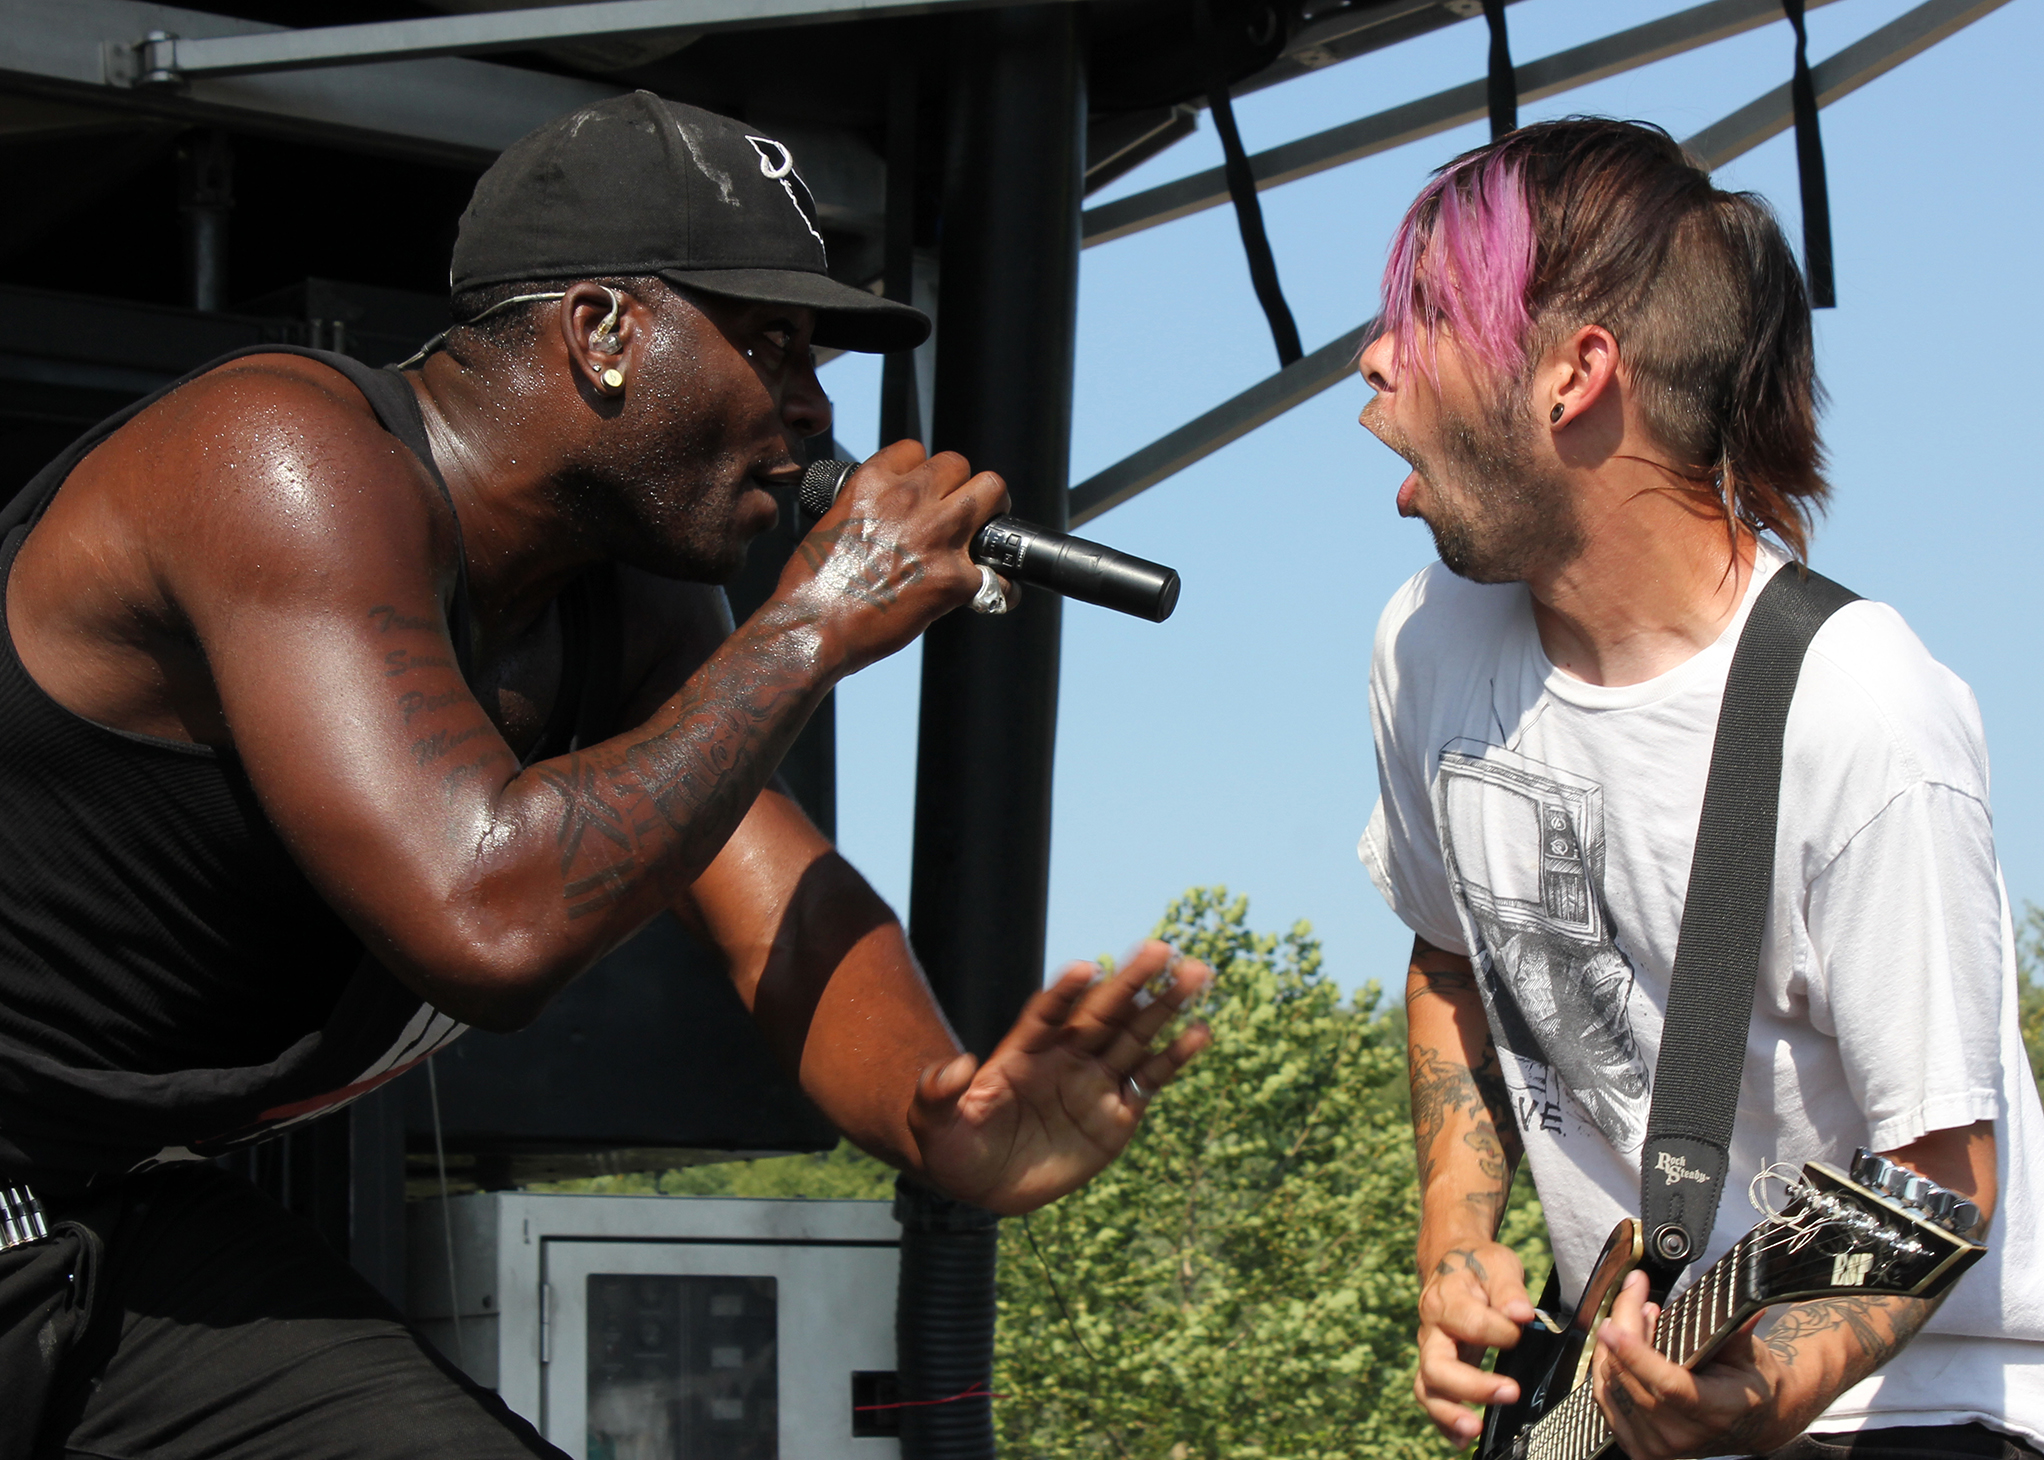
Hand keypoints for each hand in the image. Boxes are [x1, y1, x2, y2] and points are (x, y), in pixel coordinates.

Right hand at [777, 439, 1006, 675]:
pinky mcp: (954, 578)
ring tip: (985, 536)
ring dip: (992, 513)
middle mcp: (909, 499)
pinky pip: (1000, 575)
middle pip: (958, 464)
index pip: (915, 450)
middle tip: (961, 510)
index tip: (923, 491)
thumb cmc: (813, 584)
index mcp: (873, 483)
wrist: (813, 626)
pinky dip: (1001, 587)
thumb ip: (868, 508)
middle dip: (960, 486)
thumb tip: (888, 517)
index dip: (922, 472)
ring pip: (992, 491)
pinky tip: (989, 592)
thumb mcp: (833, 522)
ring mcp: (937, 535)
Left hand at [905, 939, 1211, 1214]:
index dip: (1065, 993)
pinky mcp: (1117, 1115)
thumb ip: (938, 1093)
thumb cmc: (955, 1144)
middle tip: (1162, 949)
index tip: (1084, 969)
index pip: (1048, 1013)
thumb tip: (954, 1066)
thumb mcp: (933, 1122)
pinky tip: (1200, 1031)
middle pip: (1103, 1013)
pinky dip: (1175, 1057)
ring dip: (1164, 1006)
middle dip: (1131, 982)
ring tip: (1195, 973)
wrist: (984, 1181)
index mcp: (1023, 1050)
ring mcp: (1093, 1082)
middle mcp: (1064, 1057)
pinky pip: (1150, 1079)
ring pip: (1135, 1036)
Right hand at [1414, 1241, 1534, 1445]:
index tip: (1522, 1326)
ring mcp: (1430, 1351)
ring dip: (1449, 1413)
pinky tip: (1464, 1440)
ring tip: (1474, 1430)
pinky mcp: (1436, 1368)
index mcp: (1444, 1299)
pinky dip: (1444, 1423)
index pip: (1469, 1322)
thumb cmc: (1479, 1266)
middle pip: (1437, 1365)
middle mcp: (1430, 1330)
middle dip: (1471, 1386)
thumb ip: (1509, 1289)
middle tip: (1510, 1392)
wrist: (1453, 1263)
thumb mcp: (1498, 1264)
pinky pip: (1431, 1398)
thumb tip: (1522, 1314)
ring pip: (1427, 1388)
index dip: (1500, 1331)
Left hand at [1592, 1269, 1799, 1458]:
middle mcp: (1683, 1434)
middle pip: (1631, 1377)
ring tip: (1635, 1314)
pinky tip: (1622, 1343)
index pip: (1667, 1386)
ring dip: (1614, 1343)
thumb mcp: (1752, 1356)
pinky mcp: (1638, 1447)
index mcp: (1715, 1412)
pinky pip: (1605, 1398)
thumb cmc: (1751, 1387)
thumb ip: (1736, 1329)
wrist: (1754, 1426)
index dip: (1635, 1354)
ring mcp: (1658, 1446)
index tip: (1613, 1324)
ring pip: (1611, 1384)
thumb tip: (1741, 1298)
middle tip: (1635, 1291)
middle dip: (1623, 1325)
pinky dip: (1608, 1364)